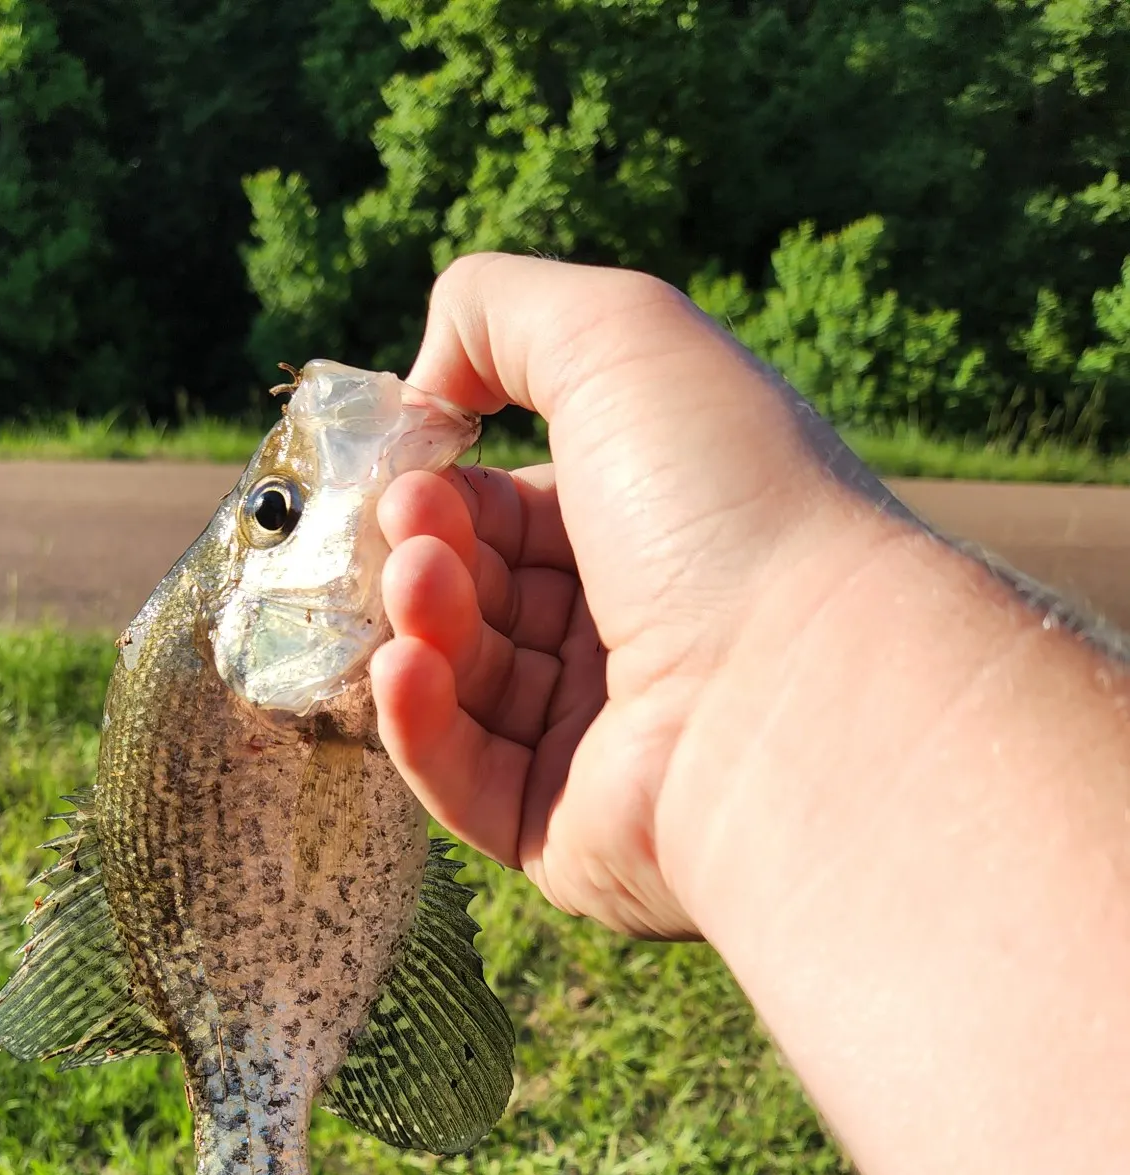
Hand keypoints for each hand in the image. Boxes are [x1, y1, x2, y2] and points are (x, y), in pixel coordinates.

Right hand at [370, 253, 901, 933]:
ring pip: (461, 681)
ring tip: (416, 584)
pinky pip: (461, 777)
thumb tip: (426, 380)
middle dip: (425, 549)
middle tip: (408, 528)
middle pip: (476, 594)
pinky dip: (417, 721)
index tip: (412, 467)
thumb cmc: (725, 504)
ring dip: (418, 622)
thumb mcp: (621, 340)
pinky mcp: (562, 829)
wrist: (801, 691)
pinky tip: (405, 667)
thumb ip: (503, 313)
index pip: (511, 512)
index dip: (447, 487)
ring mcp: (595, 739)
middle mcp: (628, 633)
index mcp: (650, 530)